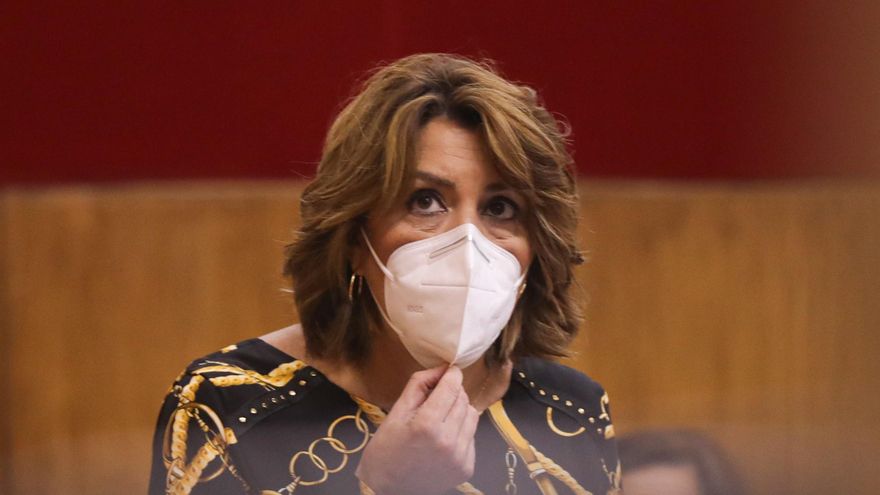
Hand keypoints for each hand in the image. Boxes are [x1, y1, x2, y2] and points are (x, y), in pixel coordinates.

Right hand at [355, 366, 478, 494]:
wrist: (388, 490)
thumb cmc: (386, 449)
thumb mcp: (396, 412)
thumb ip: (419, 385)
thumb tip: (442, 368)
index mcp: (427, 425)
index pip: (451, 387)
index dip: (452, 374)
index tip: (450, 369)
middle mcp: (448, 441)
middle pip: (463, 400)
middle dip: (452, 392)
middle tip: (437, 397)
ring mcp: (459, 457)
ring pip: (472, 416)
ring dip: (459, 410)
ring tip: (441, 418)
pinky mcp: (467, 468)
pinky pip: (472, 436)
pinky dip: (461, 431)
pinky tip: (443, 438)